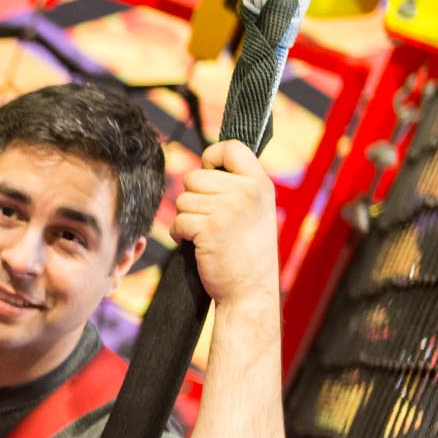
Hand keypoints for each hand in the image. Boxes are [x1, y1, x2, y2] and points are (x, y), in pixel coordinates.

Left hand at [171, 140, 277, 314]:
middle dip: (192, 197)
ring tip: (204, 233)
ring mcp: (228, 209)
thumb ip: (238, 186)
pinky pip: (177, 220)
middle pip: (194, 176)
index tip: (210, 174)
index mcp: (260, 184)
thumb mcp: (256, 210)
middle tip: (207, 218)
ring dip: (185, 218)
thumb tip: (204, 165)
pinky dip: (179, 233)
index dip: (211, 157)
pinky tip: (196, 244)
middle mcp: (247, 192)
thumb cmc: (247, 252)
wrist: (250, 290)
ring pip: (182, 200)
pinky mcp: (209, 228)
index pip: (231, 147)